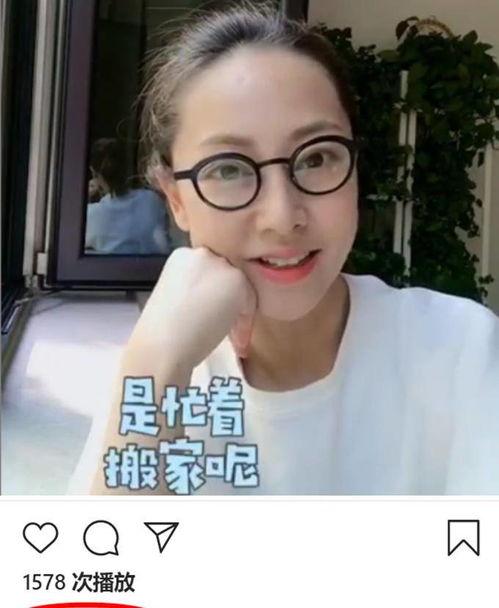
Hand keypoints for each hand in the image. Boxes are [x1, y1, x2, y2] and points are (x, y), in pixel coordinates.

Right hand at [130, 246, 256, 368]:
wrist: (163, 343)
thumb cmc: (162, 330)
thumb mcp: (175, 297)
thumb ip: (196, 289)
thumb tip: (216, 299)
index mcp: (182, 256)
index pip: (209, 273)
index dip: (213, 297)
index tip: (210, 319)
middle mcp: (202, 253)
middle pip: (225, 277)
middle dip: (227, 302)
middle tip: (224, 327)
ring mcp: (220, 264)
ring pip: (239, 288)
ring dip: (238, 313)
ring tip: (233, 339)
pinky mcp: (237, 280)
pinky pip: (250, 302)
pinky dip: (245, 323)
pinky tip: (237, 342)